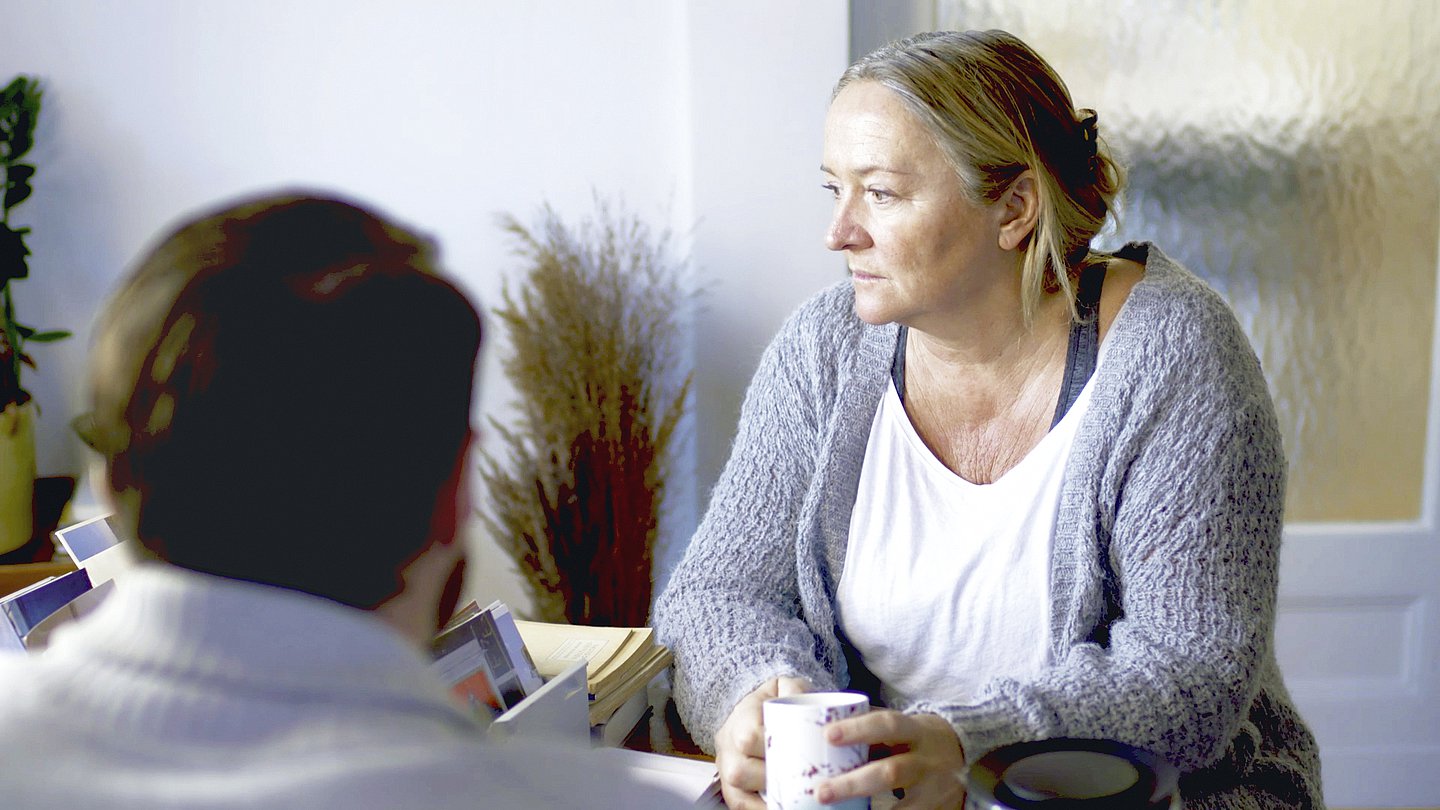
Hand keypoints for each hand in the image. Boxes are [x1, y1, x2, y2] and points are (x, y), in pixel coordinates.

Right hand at [714, 676, 810, 809]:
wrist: (754, 708)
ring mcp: (726, 767)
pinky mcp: (730, 786)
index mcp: (740, 719)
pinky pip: (739, 805)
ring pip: (735, 795)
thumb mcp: (785, 686)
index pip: (748, 738)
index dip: (770, 749)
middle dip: (770, 782)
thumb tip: (806, 705)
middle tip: (799, 783)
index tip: (795, 754)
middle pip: (738, 772)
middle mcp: (727, 745)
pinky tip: (780, 808)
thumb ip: (795, 689)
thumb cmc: (773, 700)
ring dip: (764, 803)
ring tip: (791, 803)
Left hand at [817, 711, 964, 808]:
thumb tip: (818, 721)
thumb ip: (868, 725)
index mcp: (915, 730)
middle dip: (853, 784)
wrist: (964, 751)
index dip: (858, 729)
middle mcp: (926, 760)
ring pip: (904, 806)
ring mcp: (935, 790)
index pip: (886, 724)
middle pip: (890, 772)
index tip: (827, 734)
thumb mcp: (900, 726)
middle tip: (821, 791)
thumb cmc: (916, 737)